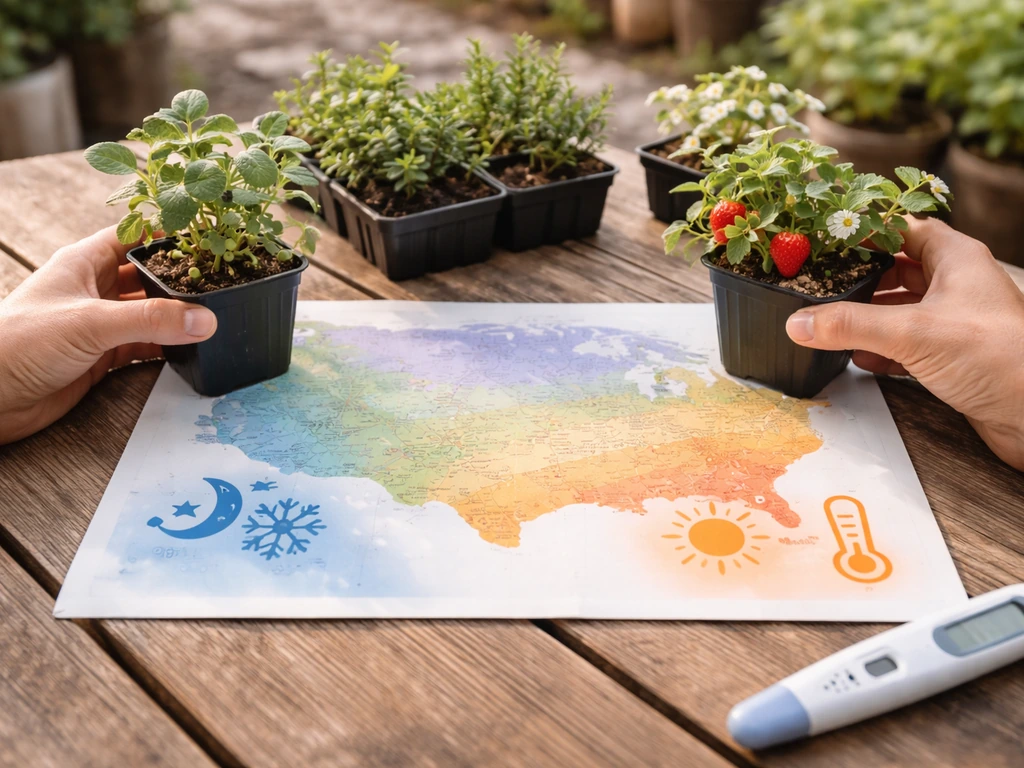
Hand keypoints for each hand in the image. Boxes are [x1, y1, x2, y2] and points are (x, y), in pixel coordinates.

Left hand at [0, 227, 216, 443]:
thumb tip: (204, 319)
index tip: (204, 237)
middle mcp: (93, 290)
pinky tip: (190, 348)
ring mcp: (99, 324)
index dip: (165, 233)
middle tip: (220, 280)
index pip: (132, 235)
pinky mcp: (102, 357)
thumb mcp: (91, 322)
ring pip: (150, 313)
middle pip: (147, 275)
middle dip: (180, 278)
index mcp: (83, 263)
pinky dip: (168, 347)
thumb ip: (151, 320)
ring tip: (214, 315)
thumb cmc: (18, 343)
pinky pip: (145, 346)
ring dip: (176, 317)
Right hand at [785, 217, 1023, 469]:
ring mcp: (955, 323)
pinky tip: (860, 358)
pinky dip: (882, 350)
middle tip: (823, 283)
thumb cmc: (1000, 357)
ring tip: (832, 323)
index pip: (905, 229)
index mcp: (957, 260)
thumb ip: (851, 325)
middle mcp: (957, 286)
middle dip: (861, 279)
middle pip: (899, 269)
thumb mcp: (912, 333)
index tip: (830, 236)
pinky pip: (908, 345)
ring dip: (869, 318)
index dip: (868, 230)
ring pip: (902, 309)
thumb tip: (800, 322)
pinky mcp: (953, 357)